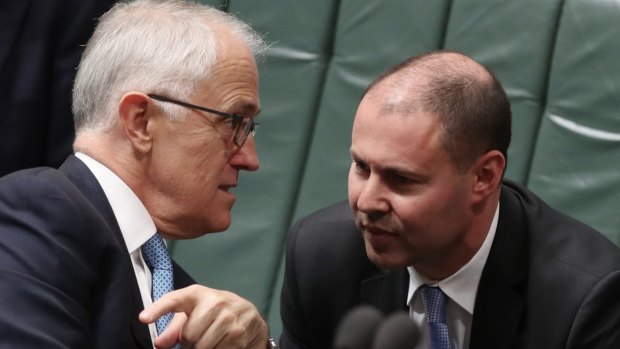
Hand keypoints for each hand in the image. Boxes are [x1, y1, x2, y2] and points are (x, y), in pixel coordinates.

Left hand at [139, 284, 268, 348]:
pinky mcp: (238, 334)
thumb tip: (160, 344)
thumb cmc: (217, 311)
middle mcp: (215, 302)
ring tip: (209, 339)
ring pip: (202, 347)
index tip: (144, 318)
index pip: (175, 299)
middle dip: (190, 342)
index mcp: (198, 294)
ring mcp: (228, 318)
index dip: (158, 309)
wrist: (249, 314)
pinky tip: (220, 343)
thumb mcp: (195, 313)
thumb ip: (174, 328)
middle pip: (188, 336)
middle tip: (198, 337)